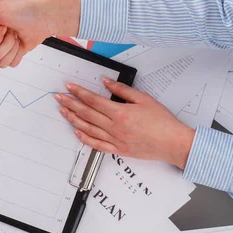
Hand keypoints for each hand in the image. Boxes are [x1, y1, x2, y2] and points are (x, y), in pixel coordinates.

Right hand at [0, 0, 80, 67]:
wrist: (42, 18)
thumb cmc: (22, 11)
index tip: (3, 27)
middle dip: (6, 43)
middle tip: (11, 30)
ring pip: (0, 62)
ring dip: (13, 48)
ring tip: (16, 35)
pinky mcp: (9, 54)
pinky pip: (10, 64)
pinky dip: (18, 54)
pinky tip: (20, 42)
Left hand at [55, 78, 194, 168]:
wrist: (174, 143)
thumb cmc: (162, 121)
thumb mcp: (144, 99)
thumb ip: (122, 90)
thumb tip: (106, 82)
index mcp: (120, 113)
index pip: (93, 100)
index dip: (79, 93)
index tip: (69, 87)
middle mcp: (114, 127)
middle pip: (87, 113)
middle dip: (70, 104)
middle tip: (59, 97)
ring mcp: (115, 140)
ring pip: (88, 129)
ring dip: (73, 119)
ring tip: (63, 112)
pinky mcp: (118, 150)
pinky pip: (97, 145)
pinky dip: (85, 138)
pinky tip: (77, 131)